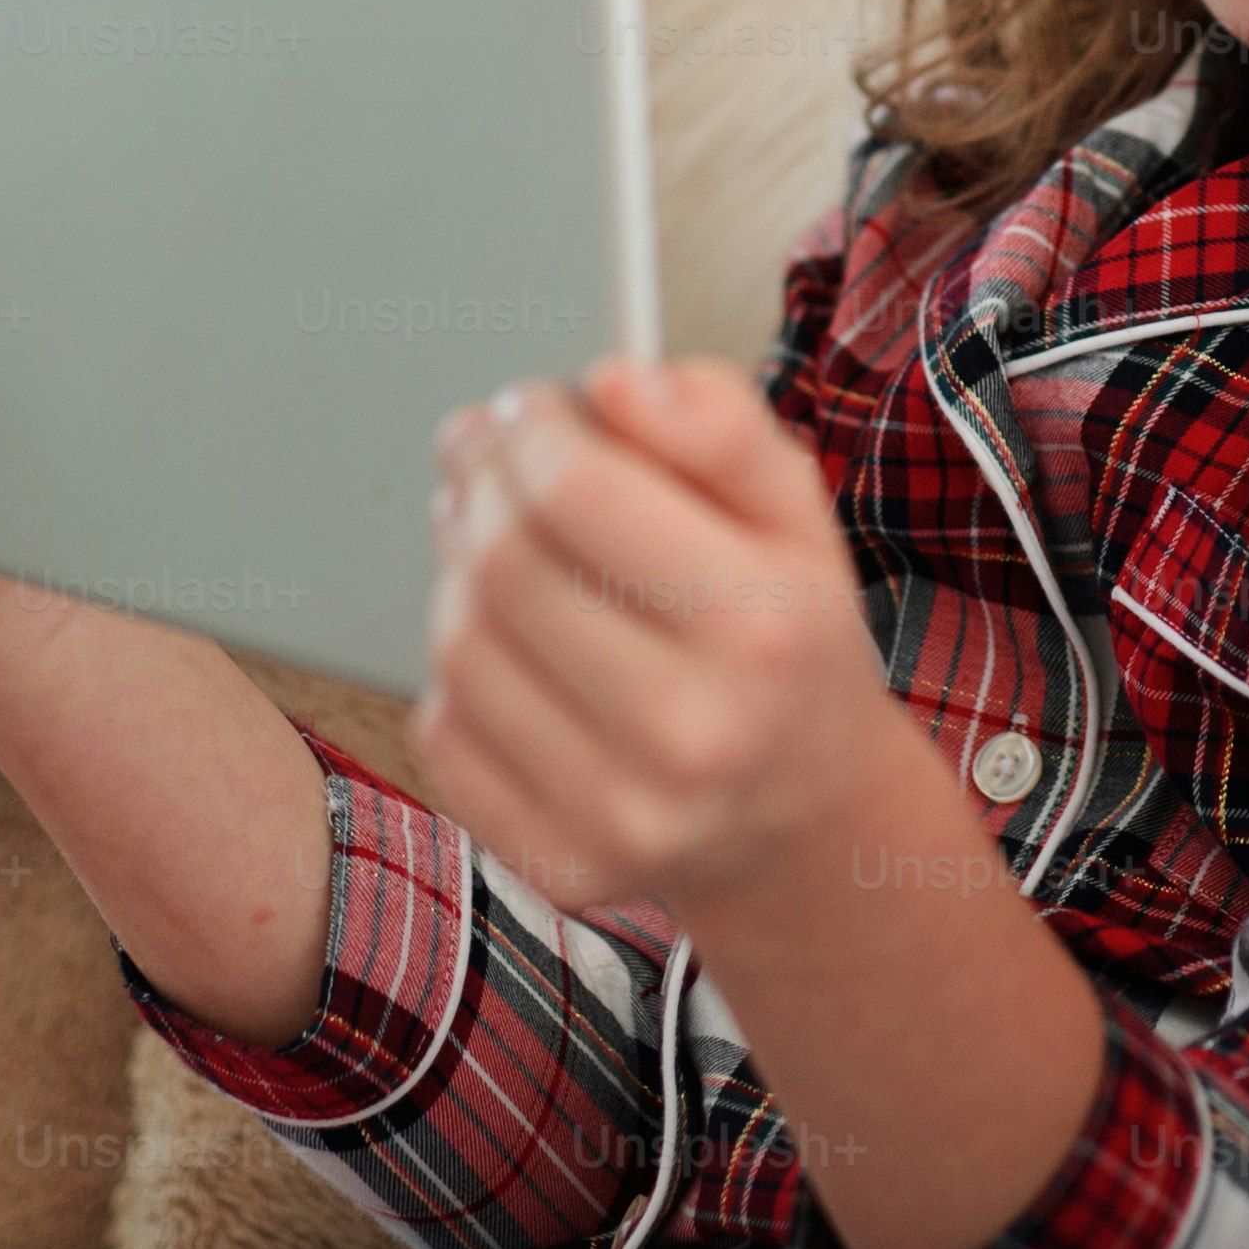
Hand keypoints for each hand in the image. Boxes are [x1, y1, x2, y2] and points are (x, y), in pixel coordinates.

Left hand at [416, 359, 904, 917]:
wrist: (804, 813)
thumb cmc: (786, 635)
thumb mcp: (793, 509)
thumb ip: (718, 422)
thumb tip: (613, 382)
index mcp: (761, 625)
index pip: (577, 493)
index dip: (532, 429)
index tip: (530, 408)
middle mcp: (692, 735)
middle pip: (503, 567)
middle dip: (482, 486)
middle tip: (488, 455)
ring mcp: (620, 816)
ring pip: (460, 646)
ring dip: (459, 574)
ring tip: (496, 545)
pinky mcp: (561, 866)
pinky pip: (444, 734)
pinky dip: (456, 674)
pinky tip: (507, 646)